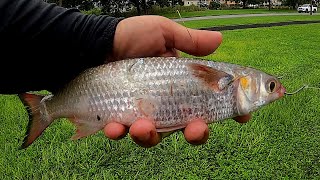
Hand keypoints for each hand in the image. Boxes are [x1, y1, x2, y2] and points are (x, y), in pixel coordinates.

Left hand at [103, 15, 250, 146]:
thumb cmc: (129, 35)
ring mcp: (143, 112)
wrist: (94, 42)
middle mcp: (165, 101)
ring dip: (152, 136)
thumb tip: (220, 38)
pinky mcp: (120, 117)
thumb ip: (189, 41)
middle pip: (187, 126)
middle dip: (196, 133)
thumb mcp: (162, 32)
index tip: (242, 115)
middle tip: (196, 129)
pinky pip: (124, 132)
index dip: (228, 110)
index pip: (209, 101)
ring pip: (156, 135)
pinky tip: (115, 126)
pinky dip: (120, 132)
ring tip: (142, 127)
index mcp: (180, 84)